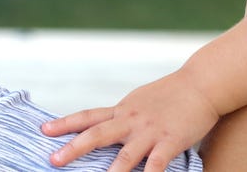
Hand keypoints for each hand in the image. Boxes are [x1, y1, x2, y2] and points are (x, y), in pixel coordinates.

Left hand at [43, 71, 217, 171]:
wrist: (202, 83)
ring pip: (125, 155)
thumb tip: (106, 126)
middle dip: (74, 148)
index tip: (44, 130)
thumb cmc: (172, 93)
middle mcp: (132, 120)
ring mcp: (150, 132)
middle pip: (97, 134)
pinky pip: (156, 165)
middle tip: (53, 159)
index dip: (65, 123)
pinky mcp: (170, 142)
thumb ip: (124, 116)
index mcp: (123, 110)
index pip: (89, 116)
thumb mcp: (140, 101)